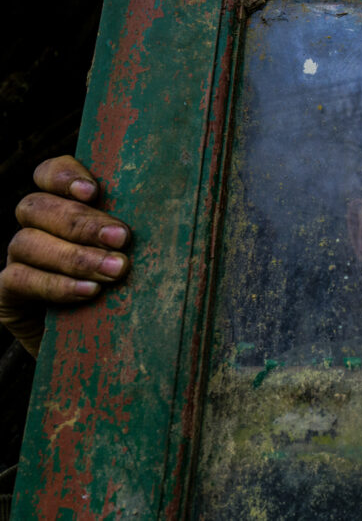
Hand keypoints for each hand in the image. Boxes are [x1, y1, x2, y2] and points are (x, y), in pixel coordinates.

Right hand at [0, 156, 129, 356]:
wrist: (107, 350)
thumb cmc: (134, 293)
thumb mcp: (142, 255)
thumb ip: (142, 232)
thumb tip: (181, 215)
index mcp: (64, 207)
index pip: (48, 174)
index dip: (63, 175)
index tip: (93, 191)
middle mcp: (36, 229)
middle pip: (38, 206)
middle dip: (83, 222)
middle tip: (123, 238)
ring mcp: (20, 261)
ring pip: (27, 242)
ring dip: (75, 256)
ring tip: (115, 270)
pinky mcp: (8, 296)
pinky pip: (18, 280)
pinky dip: (55, 285)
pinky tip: (88, 292)